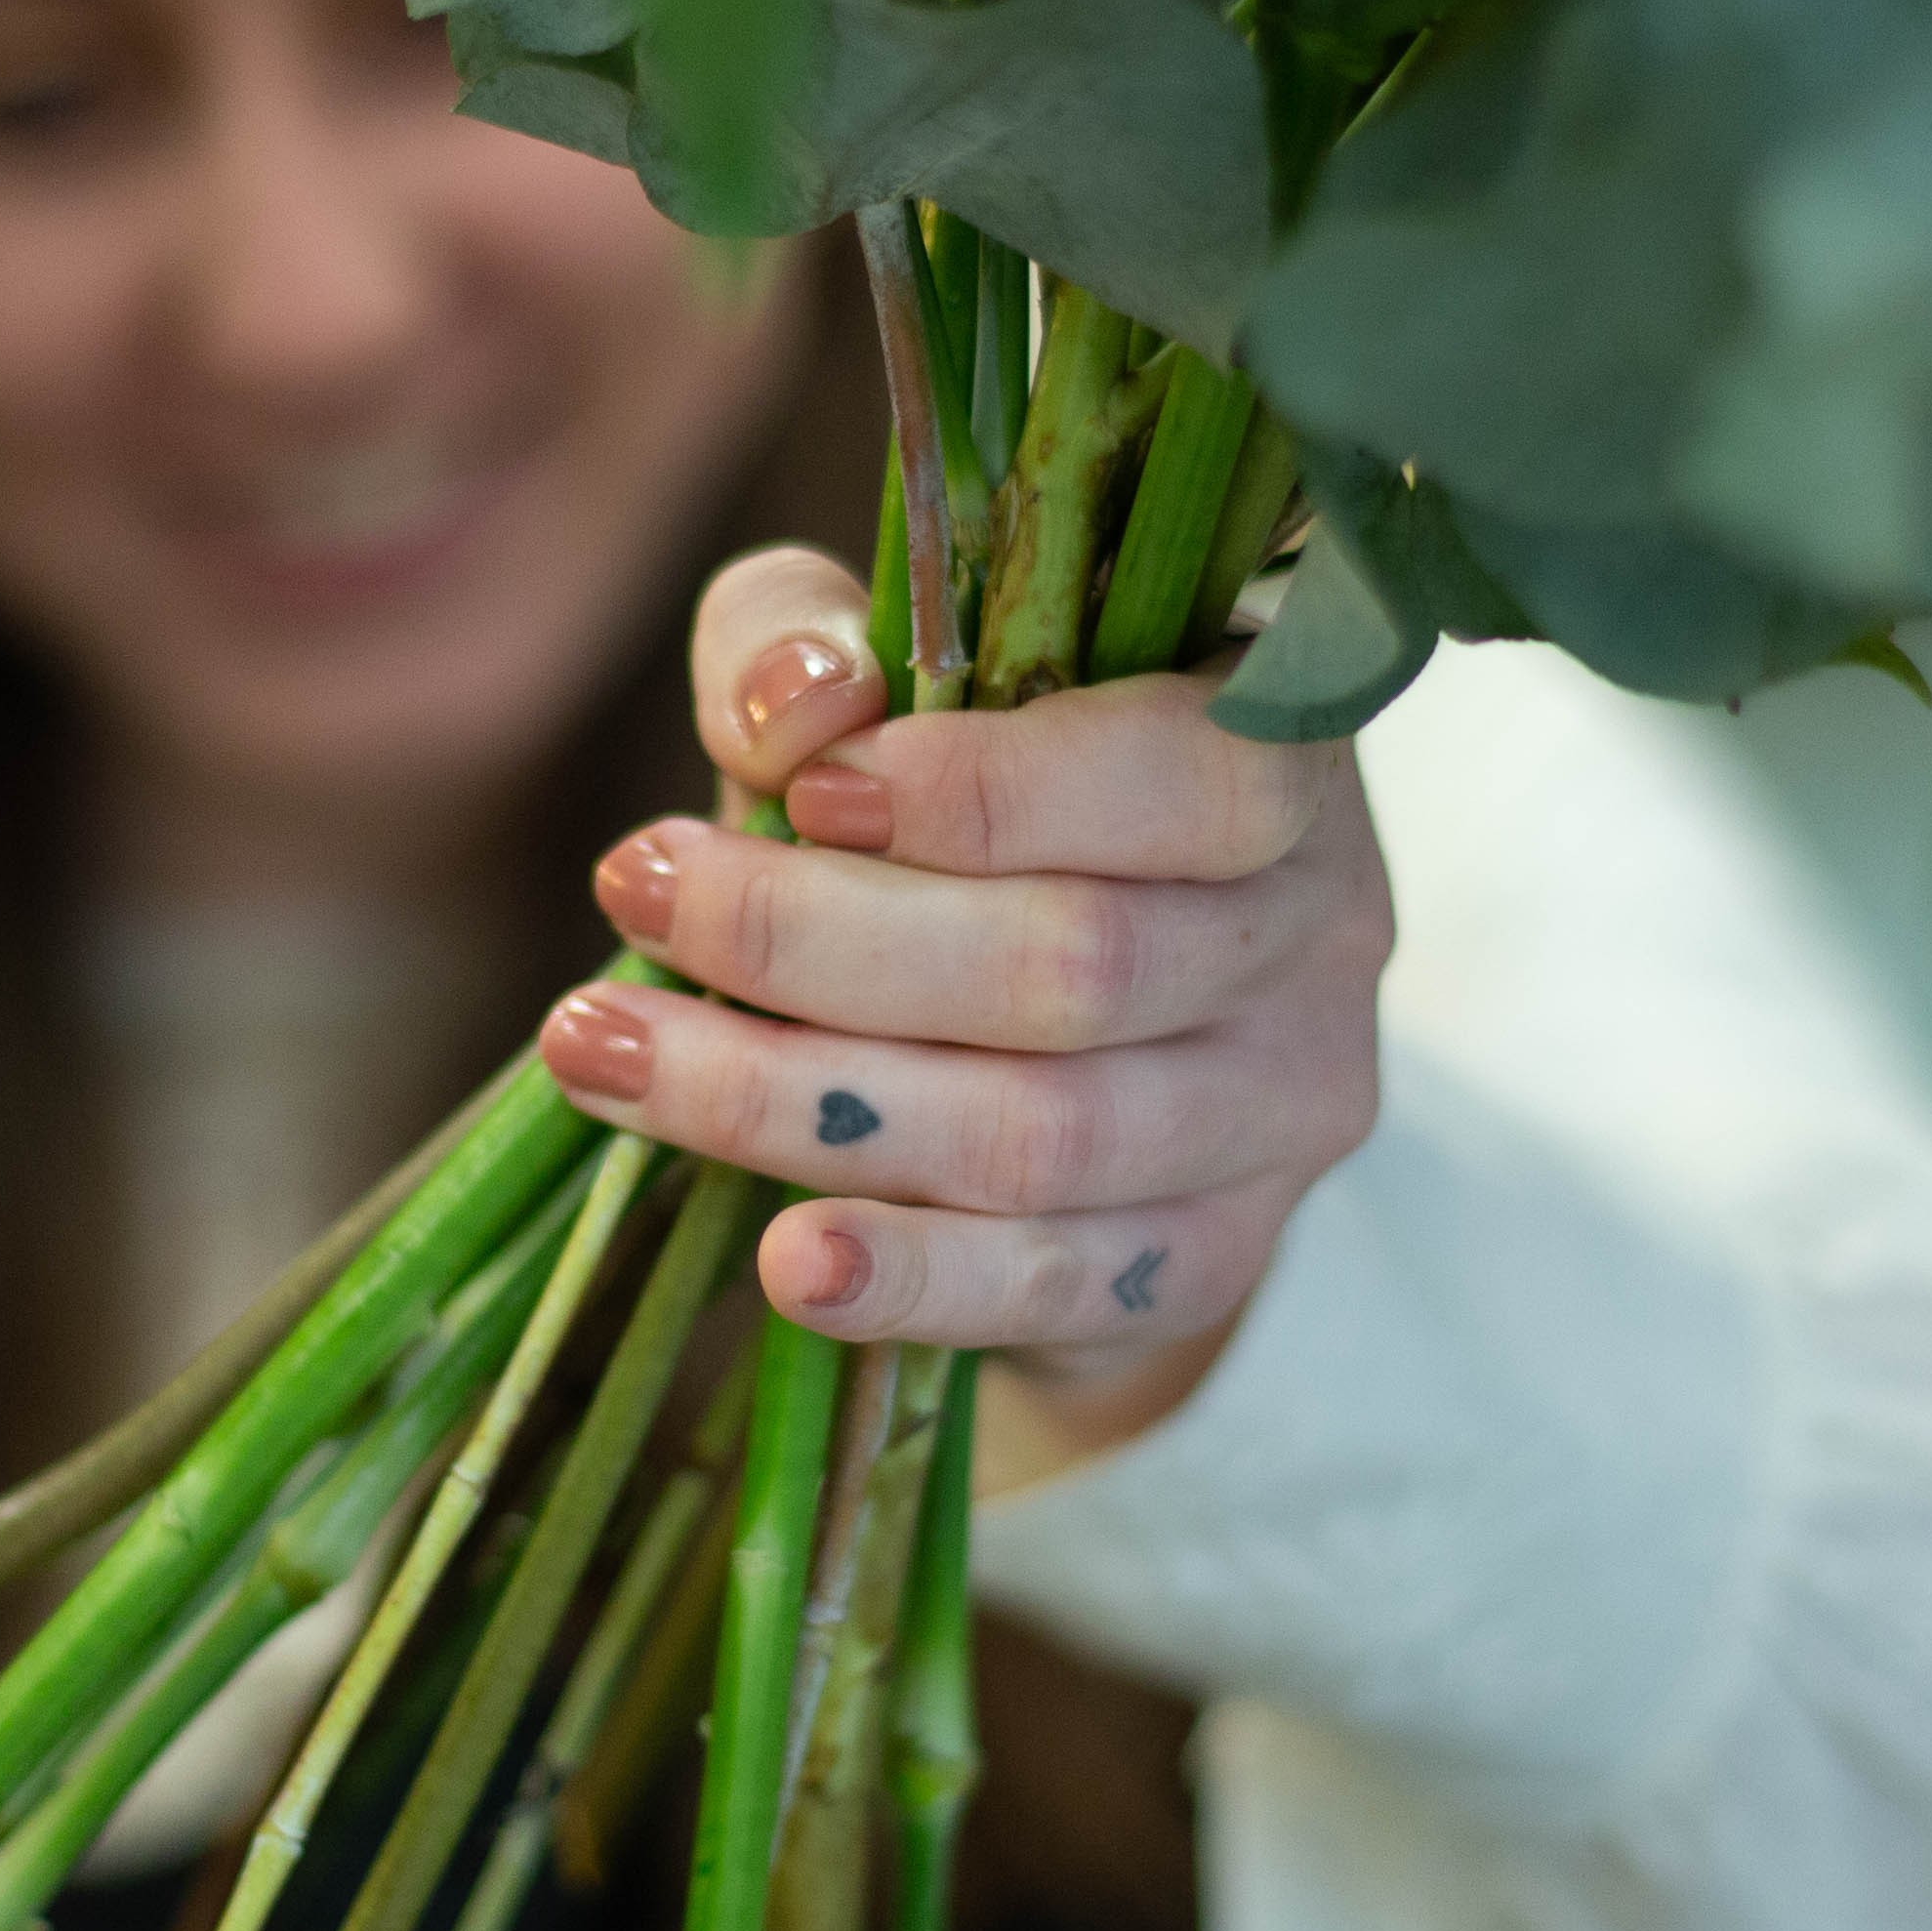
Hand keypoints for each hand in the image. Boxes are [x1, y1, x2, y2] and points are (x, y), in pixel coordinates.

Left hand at [538, 544, 1391, 1466]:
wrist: (1062, 1037)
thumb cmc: (953, 812)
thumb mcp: (874, 684)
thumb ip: (809, 644)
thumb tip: (796, 708)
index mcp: (1279, 755)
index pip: (1182, 777)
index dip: (992, 794)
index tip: (804, 792)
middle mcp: (1320, 934)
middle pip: (1078, 966)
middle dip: (823, 937)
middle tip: (634, 892)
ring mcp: (1282, 1114)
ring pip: (1045, 1136)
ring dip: (804, 1105)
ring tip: (611, 1058)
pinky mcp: (1213, 1258)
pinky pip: (1060, 1285)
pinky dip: (914, 1277)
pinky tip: (783, 1258)